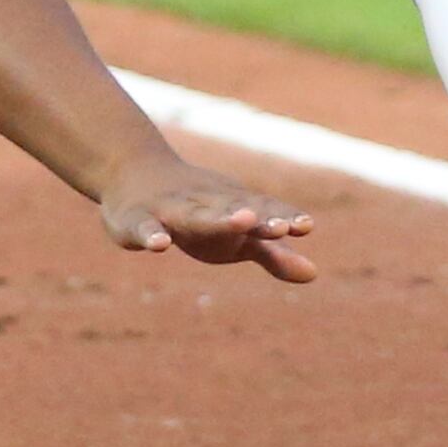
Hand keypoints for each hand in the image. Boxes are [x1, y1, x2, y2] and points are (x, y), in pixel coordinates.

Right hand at [100, 156, 315, 282]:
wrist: (133, 172)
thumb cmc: (198, 212)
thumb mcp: (236, 237)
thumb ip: (272, 255)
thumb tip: (314, 274)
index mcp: (230, 207)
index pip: (261, 211)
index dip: (282, 217)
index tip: (306, 226)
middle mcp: (204, 204)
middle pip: (232, 211)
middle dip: (257, 218)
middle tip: (281, 226)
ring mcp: (169, 210)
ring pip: (194, 215)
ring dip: (217, 219)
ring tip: (242, 222)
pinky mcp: (135, 220)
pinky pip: (143, 227)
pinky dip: (151, 234)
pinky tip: (160, 244)